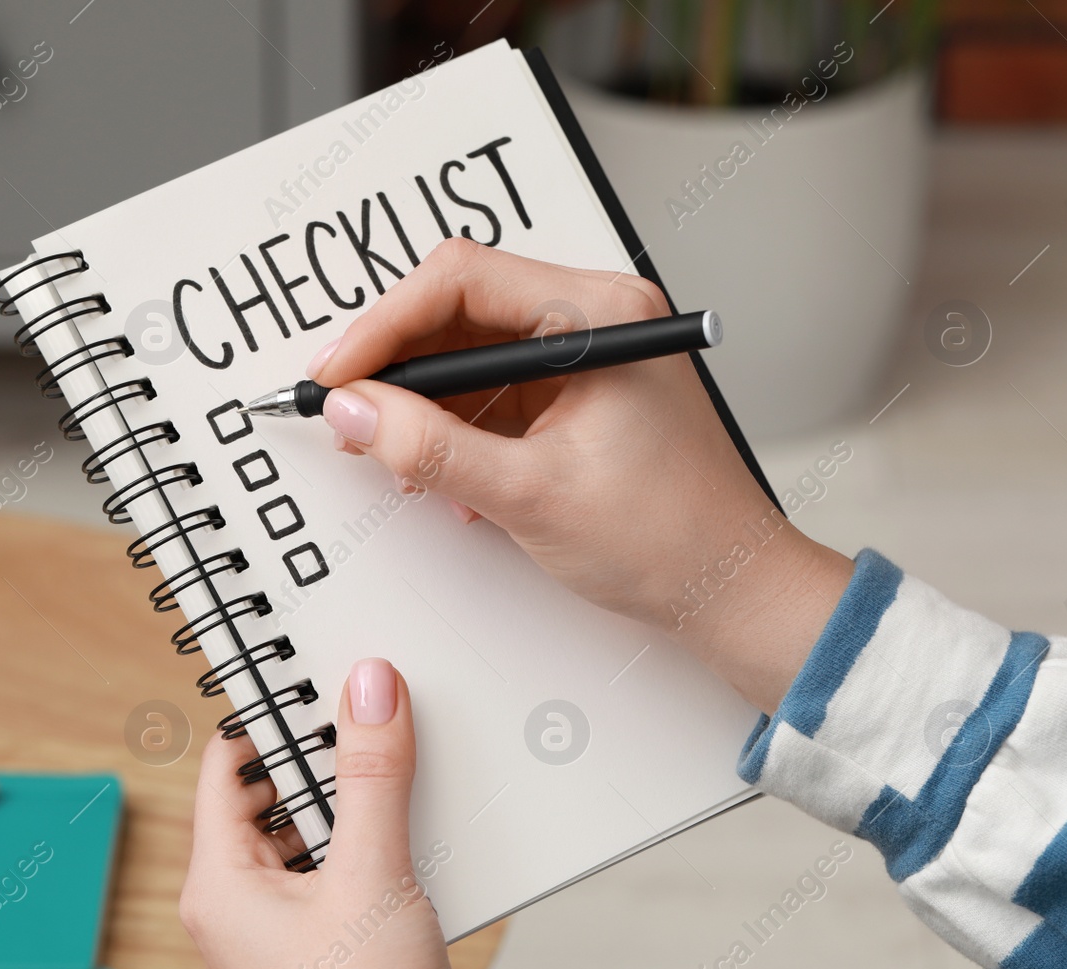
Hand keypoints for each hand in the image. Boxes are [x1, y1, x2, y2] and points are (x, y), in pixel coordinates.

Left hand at [181, 659, 453, 968]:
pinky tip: (400, 851)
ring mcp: (270, 936)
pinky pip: (323, 879)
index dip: (266, 722)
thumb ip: (372, 775)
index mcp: (218, 882)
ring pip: (298, 841)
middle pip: (264, 800)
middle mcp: (232, 908)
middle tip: (360, 732)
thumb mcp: (373, 873)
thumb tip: (367, 689)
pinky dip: (357, 855)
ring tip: (386, 789)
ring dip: (341, 813)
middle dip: (313, 766)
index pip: (225, 765)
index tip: (312, 689)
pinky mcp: (310, 957)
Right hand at [310, 238, 852, 710]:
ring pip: (469, 353)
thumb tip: (355, 410)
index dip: (384, 324)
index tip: (338, 372)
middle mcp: (595, 318)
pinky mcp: (573, 395)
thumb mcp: (530, 495)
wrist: (728, 590)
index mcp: (602, 314)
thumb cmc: (671, 538)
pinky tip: (445, 477)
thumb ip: (432, 449)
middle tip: (349, 413)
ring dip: (423, 405)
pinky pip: (491, 392)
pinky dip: (454, 429)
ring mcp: (584, 356)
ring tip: (398, 458)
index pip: (463, 280)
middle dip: (399, 366)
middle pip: (460, 309)